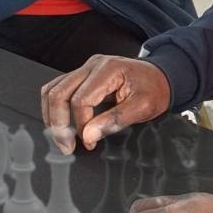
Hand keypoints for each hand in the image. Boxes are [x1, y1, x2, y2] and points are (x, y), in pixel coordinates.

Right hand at [40, 55, 170, 153]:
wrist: (161, 78)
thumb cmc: (154, 89)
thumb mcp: (142, 107)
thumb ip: (114, 120)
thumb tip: (88, 135)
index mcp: (109, 69)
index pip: (81, 100)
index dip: (81, 125)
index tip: (89, 142)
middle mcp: (93, 65)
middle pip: (59, 92)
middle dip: (58, 123)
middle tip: (66, 147)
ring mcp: (86, 68)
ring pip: (52, 89)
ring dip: (52, 116)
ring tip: (61, 138)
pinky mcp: (83, 75)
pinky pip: (58, 88)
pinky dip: (54, 107)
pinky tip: (61, 123)